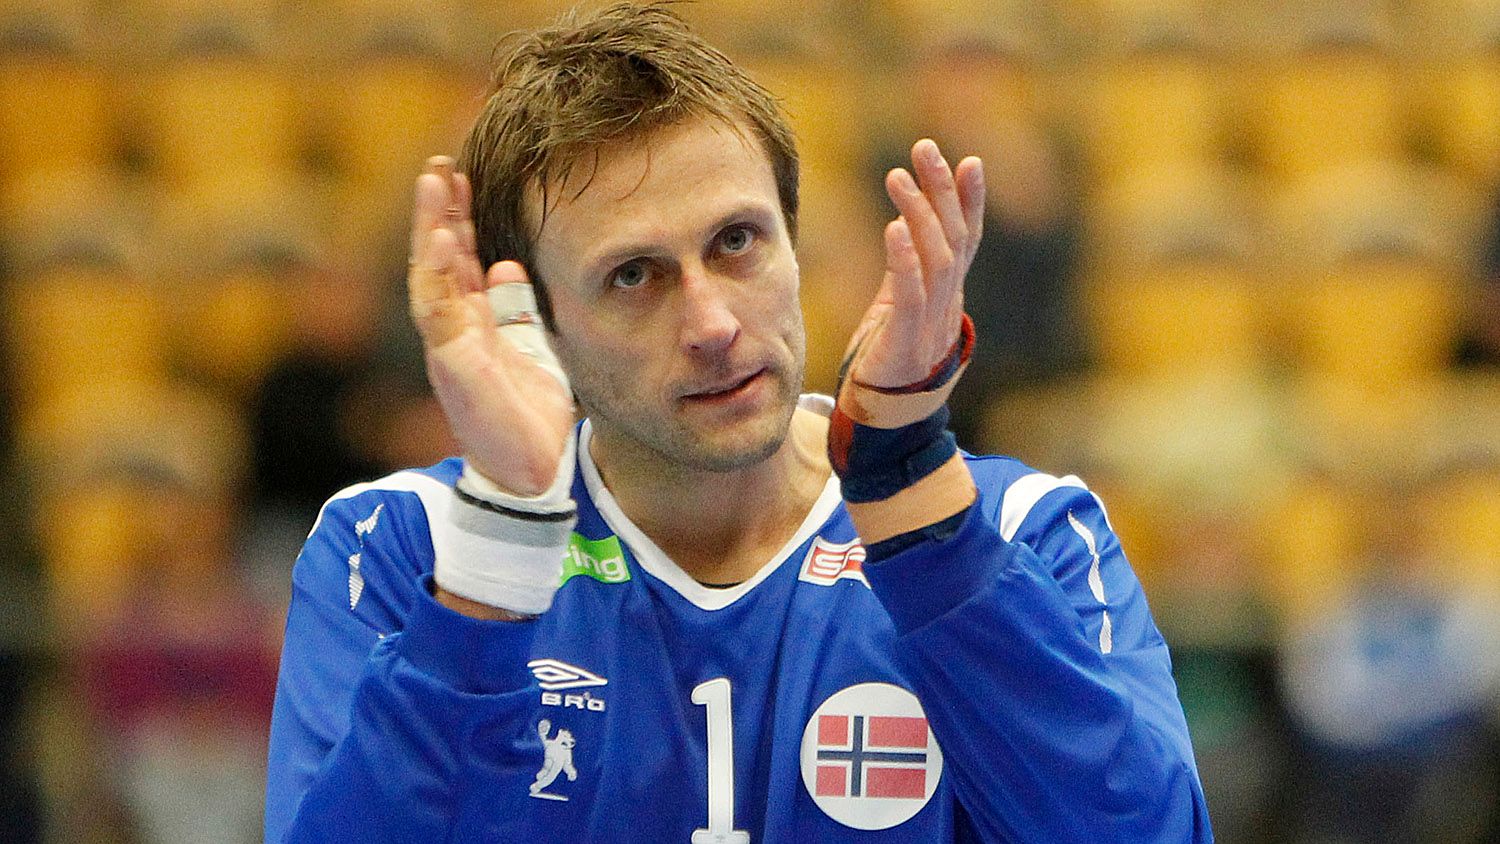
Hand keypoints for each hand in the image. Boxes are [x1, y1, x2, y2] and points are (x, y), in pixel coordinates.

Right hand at [408, 156, 573, 494]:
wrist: (532, 471)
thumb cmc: (527, 416)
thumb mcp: (530, 350)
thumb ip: (514, 312)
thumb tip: (505, 268)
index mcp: (470, 324)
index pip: (458, 261)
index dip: (457, 219)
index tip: (460, 176)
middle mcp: (452, 330)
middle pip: (438, 258)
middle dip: (437, 211)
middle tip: (440, 163)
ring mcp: (447, 344)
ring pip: (428, 275)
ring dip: (430, 227)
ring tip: (433, 182)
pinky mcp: (450, 362)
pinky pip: (436, 311)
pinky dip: (436, 272)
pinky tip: (440, 238)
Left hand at [847, 139, 984, 388]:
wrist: (881, 420)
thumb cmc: (887, 359)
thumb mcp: (898, 303)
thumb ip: (907, 267)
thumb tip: (905, 221)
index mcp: (947, 295)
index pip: (966, 239)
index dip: (969, 201)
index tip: (969, 161)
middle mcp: (947, 305)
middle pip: (954, 238)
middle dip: (942, 191)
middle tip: (926, 148)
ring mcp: (931, 324)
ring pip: (937, 258)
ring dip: (919, 213)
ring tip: (898, 176)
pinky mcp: (906, 342)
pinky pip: (910, 294)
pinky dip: (904, 258)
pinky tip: (892, 227)